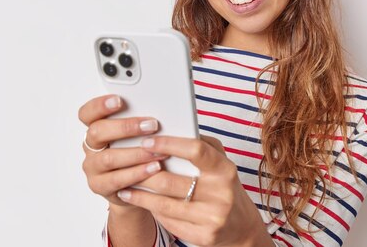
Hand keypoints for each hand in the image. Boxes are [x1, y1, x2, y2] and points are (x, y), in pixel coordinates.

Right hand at [78, 95, 166, 208]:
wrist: (134, 187)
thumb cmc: (136, 153)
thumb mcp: (136, 135)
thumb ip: (138, 122)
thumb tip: (162, 109)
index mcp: (96, 129)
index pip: (88, 114)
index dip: (100, 105)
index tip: (119, 100)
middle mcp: (91, 147)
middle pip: (97, 132)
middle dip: (125, 127)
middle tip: (151, 125)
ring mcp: (93, 168)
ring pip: (108, 158)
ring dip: (136, 153)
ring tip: (158, 151)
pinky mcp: (100, 186)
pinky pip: (117, 180)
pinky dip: (137, 173)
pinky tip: (154, 168)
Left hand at [116, 135, 272, 246]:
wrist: (240, 225)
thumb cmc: (224, 186)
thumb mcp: (220, 161)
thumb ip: (202, 144)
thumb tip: (173, 130)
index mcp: (225, 169)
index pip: (196, 151)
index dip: (169, 144)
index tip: (147, 141)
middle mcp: (221, 194)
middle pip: (171, 181)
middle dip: (144, 172)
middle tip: (127, 163)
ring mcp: (212, 217)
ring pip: (165, 204)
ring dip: (140, 194)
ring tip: (125, 185)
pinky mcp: (204, 236)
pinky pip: (169, 221)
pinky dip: (151, 210)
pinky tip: (140, 201)